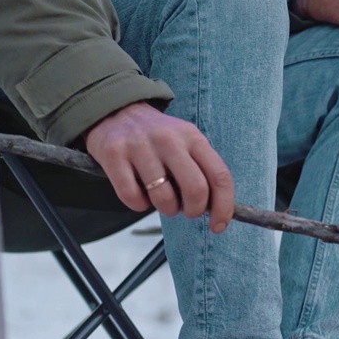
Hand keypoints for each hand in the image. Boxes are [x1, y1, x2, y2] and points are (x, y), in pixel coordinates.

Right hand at [85, 102, 234, 232]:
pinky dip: (139, 205)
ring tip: (160, 198)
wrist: (116, 113)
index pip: (219, 176)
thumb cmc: (158, 140)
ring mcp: (140, 147)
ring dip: (166, 209)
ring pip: (163, 198)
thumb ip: (202, 171)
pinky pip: (133, 198)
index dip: (224, 207)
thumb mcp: (186, 144)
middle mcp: (169, 140)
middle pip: (195, 189)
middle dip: (193, 210)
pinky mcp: (114, 156)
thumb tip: (217, 210)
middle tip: (185, 210)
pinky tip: (139, 193)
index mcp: (192, 137)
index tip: (218, 226)